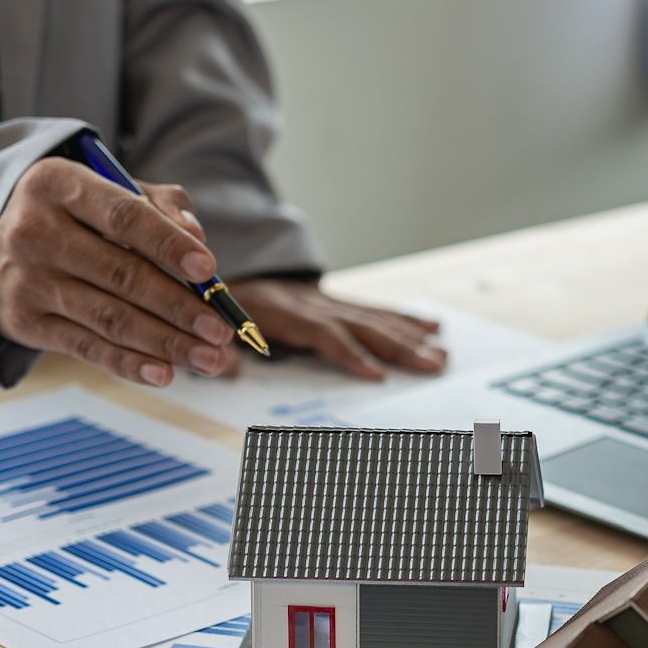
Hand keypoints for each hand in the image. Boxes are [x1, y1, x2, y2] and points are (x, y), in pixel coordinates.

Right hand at [0, 159, 243, 387]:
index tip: (208, 270)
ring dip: (166, 343)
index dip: (168, 245)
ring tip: (210, 358)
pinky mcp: (22, 321)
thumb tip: (196, 237)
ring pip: (109, 318)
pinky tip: (165, 372)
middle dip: (179, 307)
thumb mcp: (109, 188)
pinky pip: (85, 347)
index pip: (123, 217)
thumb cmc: (74, 210)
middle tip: (221, 330)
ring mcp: (25, 280)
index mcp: (58, 185)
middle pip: (122, 275)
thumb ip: (159, 204)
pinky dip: (129, 363)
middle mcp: (34, 232)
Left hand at [225, 280, 446, 379]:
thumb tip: (226, 367)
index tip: (376, 374)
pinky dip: (404, 318)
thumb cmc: (213, 309)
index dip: (348, 352)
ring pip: (373, 318)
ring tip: (440, 353)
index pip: (320, 333)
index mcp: (277, 310)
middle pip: (359, 324)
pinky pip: (373, 309)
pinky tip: (431, 326)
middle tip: (432, 364)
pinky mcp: (333, 301)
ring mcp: (324, 300)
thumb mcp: (206, 326)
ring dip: (410, 337)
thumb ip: (217, 350)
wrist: (218, 272)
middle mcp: (308, 302)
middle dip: (399, 346)